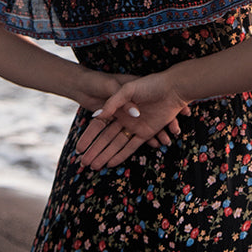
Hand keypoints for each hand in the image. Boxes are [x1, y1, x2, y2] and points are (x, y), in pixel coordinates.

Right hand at [75, 70, 190, 170]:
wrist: (172, 88)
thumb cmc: (150, 85)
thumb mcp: (127, 89)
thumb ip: (113, 102)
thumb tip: (98, 115)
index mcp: (116, 108)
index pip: (98, 126)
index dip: (88, 137)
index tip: (79, 148)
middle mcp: (123, 119)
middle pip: (106, 138)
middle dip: (95, 151)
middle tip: (84, 163)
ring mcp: (134, 127)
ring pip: (116, 144)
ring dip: (106, 155)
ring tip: (94, 167)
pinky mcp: (146, 133)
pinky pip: (132, 146)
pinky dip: (122, 155)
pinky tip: (111, 163)